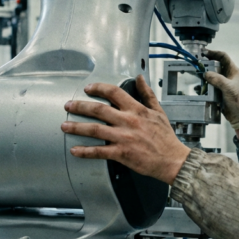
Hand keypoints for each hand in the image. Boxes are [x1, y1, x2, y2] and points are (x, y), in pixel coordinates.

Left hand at [61, 75, 189, 184]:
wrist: (172, 160)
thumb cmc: (166, 138)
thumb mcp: (158, 111)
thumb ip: (147, 94)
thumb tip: (140, 78)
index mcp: (137, 110)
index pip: (114, 93)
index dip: (98, 88)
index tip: (88, 88)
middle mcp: (128, 122)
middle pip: (98, 110)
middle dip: (80, 106)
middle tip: (68, 106)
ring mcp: (124, 138)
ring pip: (95, 130)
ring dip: (77, 127)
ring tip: (65, 126)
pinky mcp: (121, 153)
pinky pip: (99, 151)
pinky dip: (85, 151)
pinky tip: (75, 150)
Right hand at [203, 49, 238, 130]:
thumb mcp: (229, 88)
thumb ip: (218, 80)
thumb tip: (206, 74)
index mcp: (233, 71)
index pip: (223, 57)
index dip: (214, 53)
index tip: (204, 53)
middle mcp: (227, 75)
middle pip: (215, 65)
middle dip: (206, 64)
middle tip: (196, 63)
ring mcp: (223, 83)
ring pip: (211, 75)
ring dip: (203, 75)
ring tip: (195, 74)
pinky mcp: (218, 91)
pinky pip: (209, 85)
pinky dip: (203, 85)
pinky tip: (198, 88)